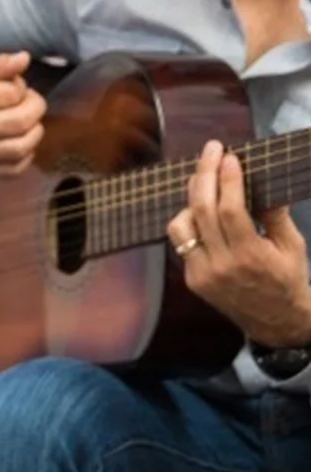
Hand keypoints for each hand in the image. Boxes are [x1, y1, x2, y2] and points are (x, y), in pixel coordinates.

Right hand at [0, 52, 46, 176]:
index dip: (20, 86)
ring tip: (27, 121)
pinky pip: (15, 169)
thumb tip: (24, 59)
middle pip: (20, 122)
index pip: (12, 93)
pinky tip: (19, 141)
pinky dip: (26, 155)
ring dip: (34, 131)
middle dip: (35, 107)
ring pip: (21, 147)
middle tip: (29, 102)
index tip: (13, 87)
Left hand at [167, 141, 310, 345]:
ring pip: (180, 228)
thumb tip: (263, 180)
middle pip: (200, 212)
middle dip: (203, 175)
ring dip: (189, 200)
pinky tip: (201, 209)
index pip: (230, 210)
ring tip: (204, 181)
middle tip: (210, 150)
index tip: (229, 156)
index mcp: (250, 255)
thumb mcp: (291, 245)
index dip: (227, 179)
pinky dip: (189, 222)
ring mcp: (201, 274)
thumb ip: (275, 214)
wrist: (275, 321)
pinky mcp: (192, 280)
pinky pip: (182, 244)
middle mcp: (220, 265)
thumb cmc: (288, 278)